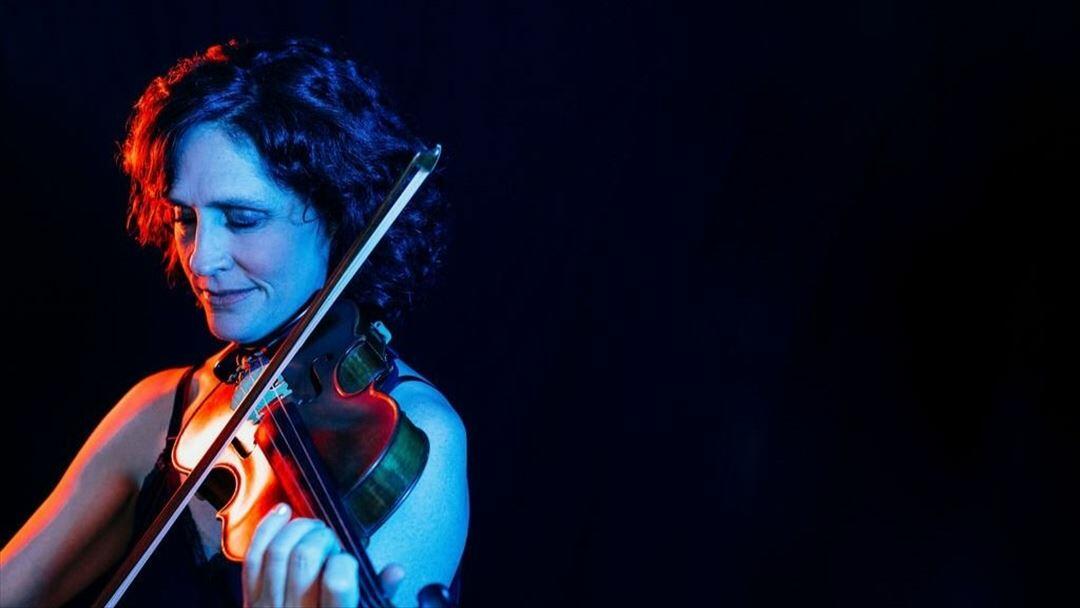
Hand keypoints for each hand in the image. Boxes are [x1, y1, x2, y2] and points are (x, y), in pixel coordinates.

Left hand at [243, 503, 405, 606]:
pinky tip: (283, 514)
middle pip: (303, 558)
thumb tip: (394, 572)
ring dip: (297, 528)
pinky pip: (253, 558)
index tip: (348, 561)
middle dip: (321, 537)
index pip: (337, 582)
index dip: (345, 561)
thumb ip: (378, 596)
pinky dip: (267, 529)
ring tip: (311, 527)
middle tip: (330, 541)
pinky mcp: (250, 601)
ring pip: (277, 552)